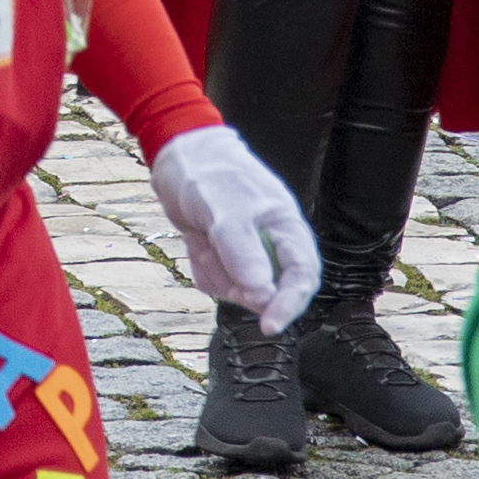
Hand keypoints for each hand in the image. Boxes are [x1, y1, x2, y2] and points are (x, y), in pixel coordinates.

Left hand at [146, 121, 321, 330]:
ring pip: (241, 290)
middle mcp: (272, 243)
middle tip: (215, 260)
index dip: (291, 304)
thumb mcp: (225, 211)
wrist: (176, 153)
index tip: (268, 325)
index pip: (303, 276)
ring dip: (217, 274)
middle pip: (271, 292)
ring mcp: (248, 251)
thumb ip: (243, 252)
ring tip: (204, 240)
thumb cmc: (207, 173)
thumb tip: (263, 295)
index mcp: (286, 227)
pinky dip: (204, 269)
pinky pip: (219, 282)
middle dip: (241, 286)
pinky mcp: (224, 256)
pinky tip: (196, 242)